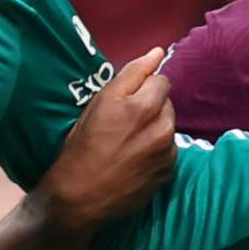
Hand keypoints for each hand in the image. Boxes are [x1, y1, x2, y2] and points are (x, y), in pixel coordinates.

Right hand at [33, 46, 180, 231]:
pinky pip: (169, 151)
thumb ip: (132, 74)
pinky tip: (135, 159)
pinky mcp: (168, 173)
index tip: (125, 102)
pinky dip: (156, 151)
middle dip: (151, 107)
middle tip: (124, 124)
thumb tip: (158, 52)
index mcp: (143, 107)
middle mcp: (161, 128)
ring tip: (128, 143)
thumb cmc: (82, 147)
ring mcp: (167, 153)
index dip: (142, 88)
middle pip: (167, 103)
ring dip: (155, 128)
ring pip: (168, 127)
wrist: (79, 197)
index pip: (160, 80)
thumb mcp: (99, 103)